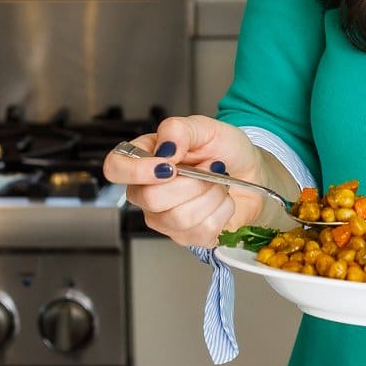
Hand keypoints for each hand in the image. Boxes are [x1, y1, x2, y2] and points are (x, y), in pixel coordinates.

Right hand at [103, 115, 266, 249]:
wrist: (251, 171)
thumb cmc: (224, 149)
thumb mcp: (205, 128)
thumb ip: (179, 130)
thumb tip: (165, 149)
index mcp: (144, 159)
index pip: (114, 168)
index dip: (136, 171)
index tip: (168, 166)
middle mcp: (147, 191)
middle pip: (151, 198)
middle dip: (192, 182)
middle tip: (210, 166)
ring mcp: (164, 219)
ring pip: (179, 218)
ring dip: (211, 195)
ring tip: (218, 182)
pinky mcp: (186, 237)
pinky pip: (201, 231)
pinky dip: (222, 211)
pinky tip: (221, 200)